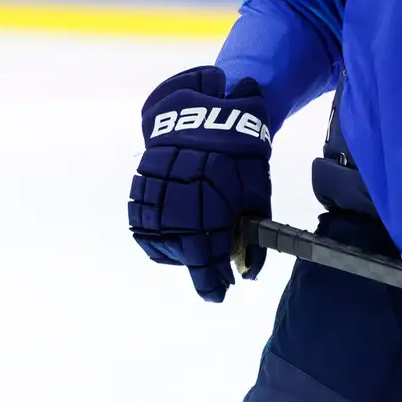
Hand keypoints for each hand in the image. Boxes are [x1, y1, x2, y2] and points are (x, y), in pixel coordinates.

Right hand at [129, 67, 272, 301]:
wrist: (210, 105)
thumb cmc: (242, 150)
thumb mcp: (257, 188)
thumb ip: (254, 229)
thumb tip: (249, 270)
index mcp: (209, 197)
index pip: (205, 252)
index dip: (210, 278)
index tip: (219, 295)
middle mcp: (179, 194)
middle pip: (181, 247)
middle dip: (197, 268)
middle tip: (212, 282)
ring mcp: (157, 186)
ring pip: (159, 235)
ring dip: (177, 252)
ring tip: (196, 257)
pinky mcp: (143, 178)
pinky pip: (143, 216)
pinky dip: (158, 233)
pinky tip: (174, 238)